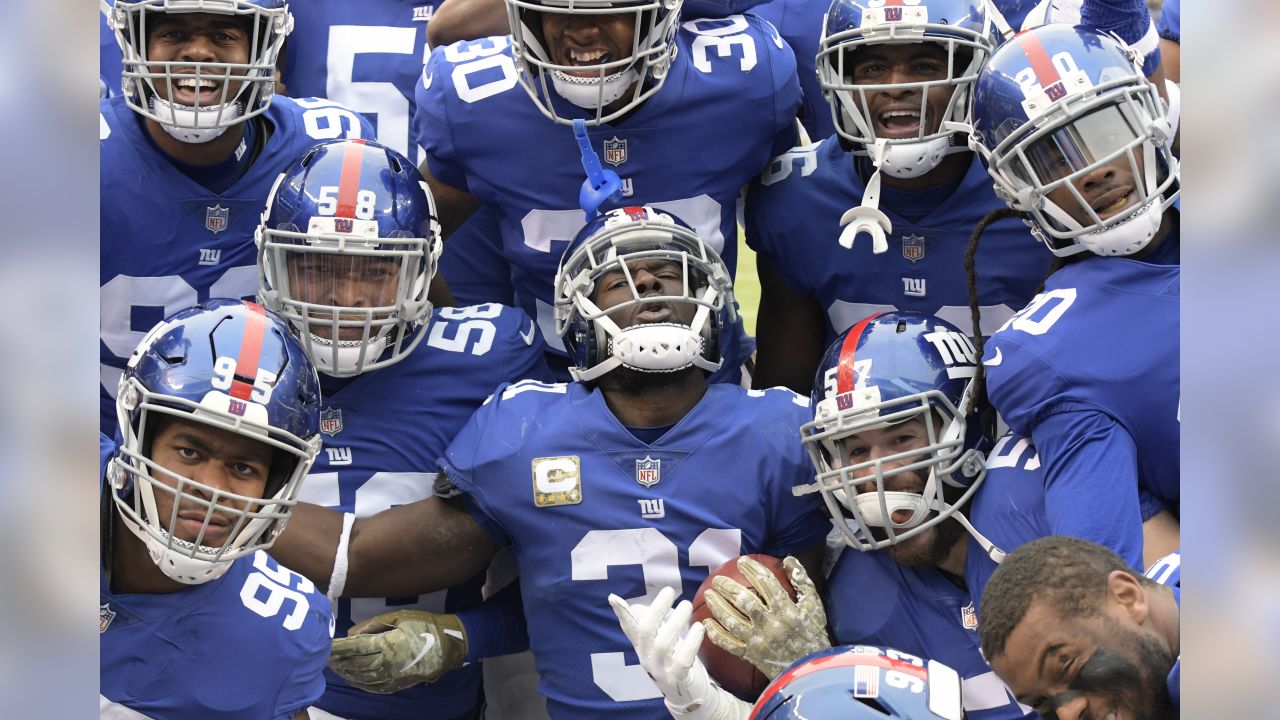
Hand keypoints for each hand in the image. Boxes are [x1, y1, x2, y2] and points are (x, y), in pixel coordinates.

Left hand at [327, 610, 468, 693]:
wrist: (449, 645)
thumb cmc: (425, 625)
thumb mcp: (399, 617)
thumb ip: (373, 624)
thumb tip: (350, 633)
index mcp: (388, 644)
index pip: (355, 648)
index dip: (338, 648)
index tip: (326, 645)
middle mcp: (387, 663)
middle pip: (355, 665)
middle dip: (338, 661)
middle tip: (324, 657)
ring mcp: (392, 676)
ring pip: (361, 678)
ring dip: (345, 673)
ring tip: (334, 666)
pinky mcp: (397, 684)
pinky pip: (373, 687)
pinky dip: (359, 683)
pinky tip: (351, 678)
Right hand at [610, 587, 712, 711]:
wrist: (687, 696)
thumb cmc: (674, 662)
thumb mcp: (661, 644)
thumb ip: (655, 626)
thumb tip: (640, 604)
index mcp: (642, 648)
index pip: (629, 629)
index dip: (621, 614)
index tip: (613, 597)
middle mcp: (646, 658)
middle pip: (645, 631)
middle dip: (657, 608)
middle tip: (670, 591)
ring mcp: (660, 670)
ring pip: (662, 644)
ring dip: (676, 622)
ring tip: (687, 605)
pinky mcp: (676, 680)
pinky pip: (682, 661)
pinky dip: (691, 643)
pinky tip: (699, 628)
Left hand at [701, 556, 830, 679]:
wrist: (810, 669)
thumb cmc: (814, 635)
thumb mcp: (815, 606)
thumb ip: (802, 581)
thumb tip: (788, 559)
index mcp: (786, 610)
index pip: (766, 583)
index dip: (752, 569)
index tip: (742, 561)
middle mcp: (770, 624)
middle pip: (743, 601)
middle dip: (727, 587)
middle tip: (717, 579)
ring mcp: (758, 641)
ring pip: (731, 621)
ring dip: (717, 606)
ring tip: (709, 594)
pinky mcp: (751, 655)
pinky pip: (729, 644)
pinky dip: (716, 634)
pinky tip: (707, 623)